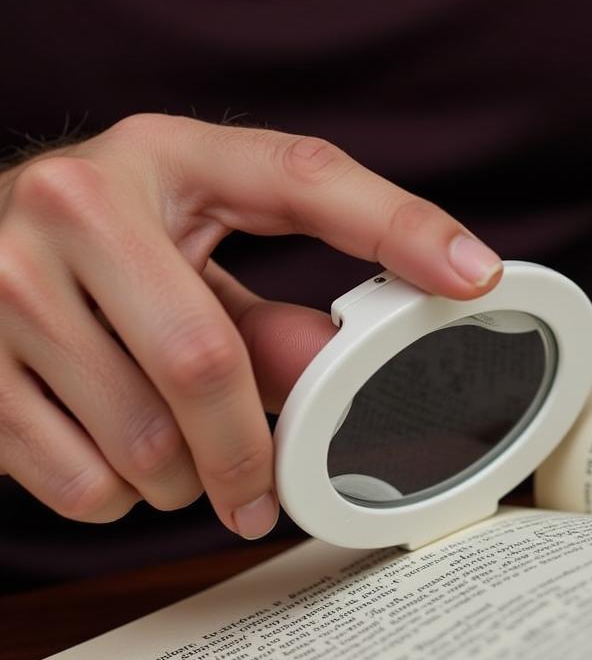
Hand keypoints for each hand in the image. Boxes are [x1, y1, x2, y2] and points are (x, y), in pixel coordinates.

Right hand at [0, 114, 502, 537]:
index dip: (397, 226)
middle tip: (262, 496)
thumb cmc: (100, 254)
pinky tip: (108, 453)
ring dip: (180, 481)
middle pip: (204, 364)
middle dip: (246, 455)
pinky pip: (84, 486)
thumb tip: (334, 372)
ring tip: (166, 445)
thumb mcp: (186, 258)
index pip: (302, 179)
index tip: (475, 275)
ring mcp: (2, 284)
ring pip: (143, 447)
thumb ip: (269, 316)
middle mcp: (72, 204)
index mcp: (160, 160)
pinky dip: (120, 500)